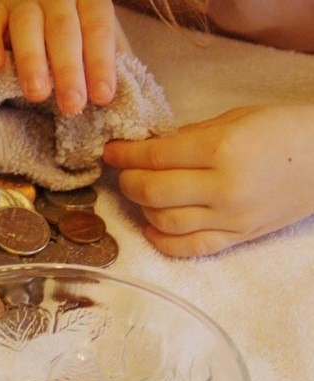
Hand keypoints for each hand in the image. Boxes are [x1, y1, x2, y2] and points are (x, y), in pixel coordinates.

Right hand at [0, 0, 127, 113]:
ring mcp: (22, 1)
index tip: (102, 96)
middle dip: (68, 68)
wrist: (41, 1)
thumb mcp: (97, 35)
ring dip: (32, 60)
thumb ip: (111, 56)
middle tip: (71, 105)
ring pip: (27, 24)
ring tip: (37, 94)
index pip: (97, 26)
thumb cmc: (76, 27)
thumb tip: (125, 94)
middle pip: (63, 28)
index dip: (101, 62)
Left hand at [103, 105, 313, 255]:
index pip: (154, 157)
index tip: (112, 151)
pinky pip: (189, 248)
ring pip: (163, 222)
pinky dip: (162, 240)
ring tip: (142, 194)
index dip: (124, 155)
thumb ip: (188, 136)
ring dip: (142, 208)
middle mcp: (223, 187)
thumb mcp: (234, 119)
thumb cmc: (282, 130)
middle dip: (128, 181)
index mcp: (221, 149)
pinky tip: (153, 227)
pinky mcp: (238, 238)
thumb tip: (147, 149)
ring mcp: (230, 218)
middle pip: (151, 192)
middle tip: (124, 172)